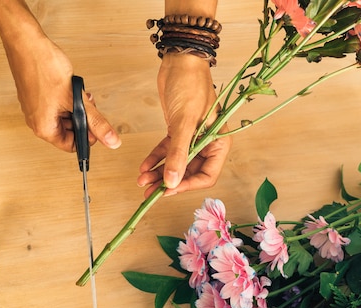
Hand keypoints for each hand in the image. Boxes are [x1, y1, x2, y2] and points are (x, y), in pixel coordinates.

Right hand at [2, 32, 120, 151]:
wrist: (26, 42)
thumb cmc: (43, 67)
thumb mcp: (76, 100)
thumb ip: (96, 122)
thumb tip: (112, 141)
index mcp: (43, 128)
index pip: (71, 146)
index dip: (87, 136)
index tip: (95, 123)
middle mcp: (36, 121)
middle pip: (68, 131)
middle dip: (82, 118)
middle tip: (89, 105)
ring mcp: (35, 108)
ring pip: (64, 116)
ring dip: (76, 107)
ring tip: (79, 93)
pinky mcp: (36, 96)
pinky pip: (56, 105)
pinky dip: (67, 98)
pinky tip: (71, 86)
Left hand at [137, 53, 231, 196]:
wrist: (180, 61)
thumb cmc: (190, 86)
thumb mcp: (184, 123)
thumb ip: (178, 154)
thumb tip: (172, 183)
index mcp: (219, 143)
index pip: (206, 175)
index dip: (187, 186)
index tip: (168, 191)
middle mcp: (207, 143)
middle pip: (188, 173)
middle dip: (168, 183)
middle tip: (149, 193)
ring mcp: (192, 138)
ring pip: (175, 164)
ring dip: (159, 174)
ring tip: (142, 182)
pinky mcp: (177, 131)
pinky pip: (166, 152)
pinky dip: (155, 160)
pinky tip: (143, 167)